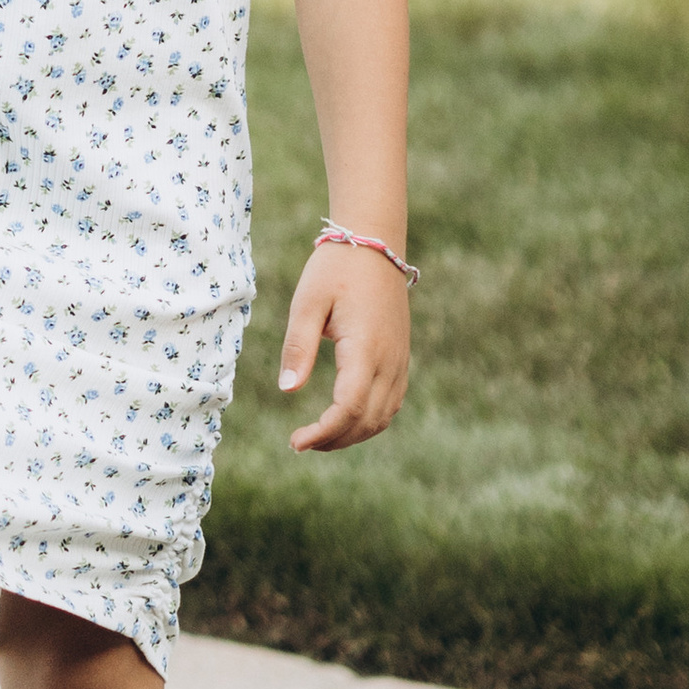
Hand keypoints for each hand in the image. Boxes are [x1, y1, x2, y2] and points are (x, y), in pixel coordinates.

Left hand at [279, 246, 411, 451]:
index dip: (323, 432)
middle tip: (300, 443)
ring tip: (318, 438)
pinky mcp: (401, 359)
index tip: (295, 442)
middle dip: (334, 440)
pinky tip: (343, 421)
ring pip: (383, 417)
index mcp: (366, 349)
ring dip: (352, 435)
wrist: (374, 245)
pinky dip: (368, 421)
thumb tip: (287, 390)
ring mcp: (400, 361)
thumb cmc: (335, 270)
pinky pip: (390, 403)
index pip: (348, 408)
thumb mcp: (307, 303)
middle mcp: (390, 361)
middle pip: (367, 421)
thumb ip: (298, 347)